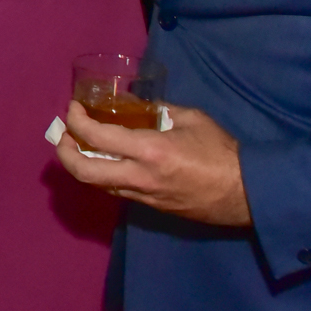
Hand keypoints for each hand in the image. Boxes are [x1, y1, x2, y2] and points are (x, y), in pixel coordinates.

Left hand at [54, 100, 251, 226]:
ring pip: (98, 185)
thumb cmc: (221, 152)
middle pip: (85, 172)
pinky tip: (106, 162)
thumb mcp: (190, 119)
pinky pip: (117, 191)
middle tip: (63, 136)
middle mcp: (140, 177)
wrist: (248, 194)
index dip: (77, 121)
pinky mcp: (151, 208)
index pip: (97, 137)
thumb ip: (158, 110)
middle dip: (65, 153)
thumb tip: (133, 102)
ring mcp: (144, 196)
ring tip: (79, 146)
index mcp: (150, 150)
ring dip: (82, 166)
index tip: (72, 109)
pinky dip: (104, 176)